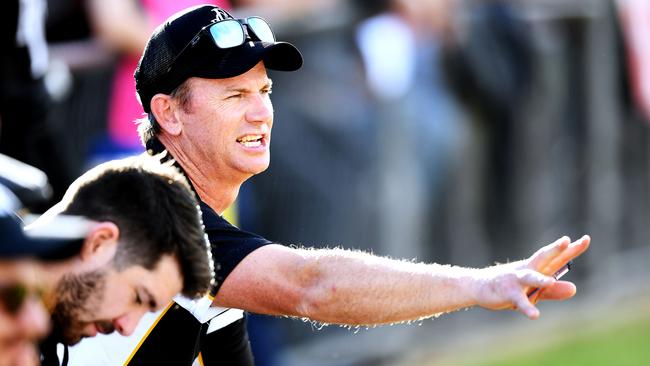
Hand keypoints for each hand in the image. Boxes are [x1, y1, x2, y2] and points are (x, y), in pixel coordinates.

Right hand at [473, 235, 590, 318]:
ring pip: (530, 277)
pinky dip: (526, 307)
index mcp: (537, 268)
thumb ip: (553, 291)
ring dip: (539, 279)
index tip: (586, 239)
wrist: (479, 287)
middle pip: (543, 258)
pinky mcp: (507, 292)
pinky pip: (518, 300)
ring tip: (550, 282)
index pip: (557, 258)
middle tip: (567, 241)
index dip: (572, 249)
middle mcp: (528, 270)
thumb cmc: (510, 287)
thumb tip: (574, 288)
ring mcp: (517, 280)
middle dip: (554, 250)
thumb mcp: (534, 290)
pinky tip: (535, 314)